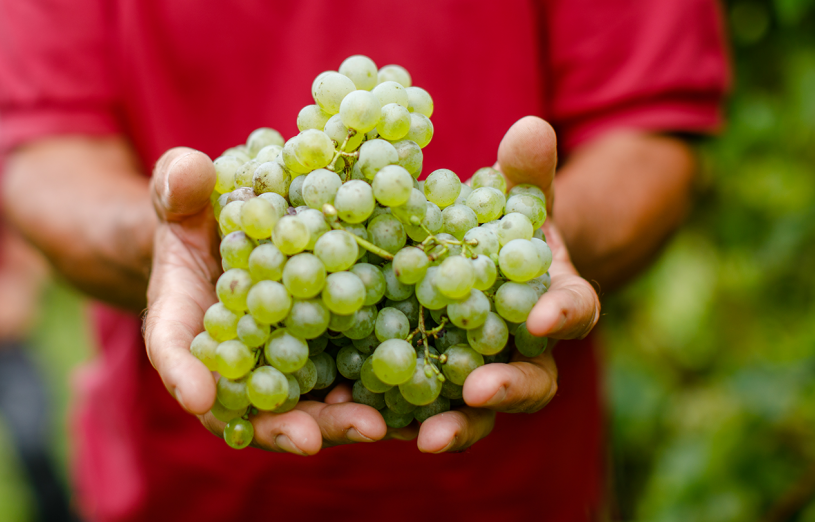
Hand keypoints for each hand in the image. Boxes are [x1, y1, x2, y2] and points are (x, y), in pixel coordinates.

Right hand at [143, 148, 388, 454]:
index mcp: (185, 319)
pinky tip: (406, 399)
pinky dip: (370, 393)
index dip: (182, 373)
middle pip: (248, 402)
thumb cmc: (200, 215)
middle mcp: (233, 354)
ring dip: (333, 421)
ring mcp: (280, 358)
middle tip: (310, 439)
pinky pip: (343, 378)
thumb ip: (181, 186)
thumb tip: (190, 170)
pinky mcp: (325, 349)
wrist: (236, 231)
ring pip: (301, 402)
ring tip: (373, 427)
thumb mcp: (184, 194)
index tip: (198, 395)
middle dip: (278, 424)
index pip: (173, 348)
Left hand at [417, 116, 600, 452]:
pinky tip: (368, 419)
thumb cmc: (505, 230)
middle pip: (531, 382)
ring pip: (477, 411)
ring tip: (426, 437)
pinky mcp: (434, 391)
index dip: (562, 315)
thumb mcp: (517, 198)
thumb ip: (526, 174)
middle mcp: (525, 353)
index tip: (542, 317)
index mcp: (552, 304)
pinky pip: (421, 410)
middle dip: (509, 388)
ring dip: (457, 424)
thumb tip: (529, 125)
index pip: (572, 312)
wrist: (479, 267)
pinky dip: (400, 418)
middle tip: (481, 390)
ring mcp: (480, 377)